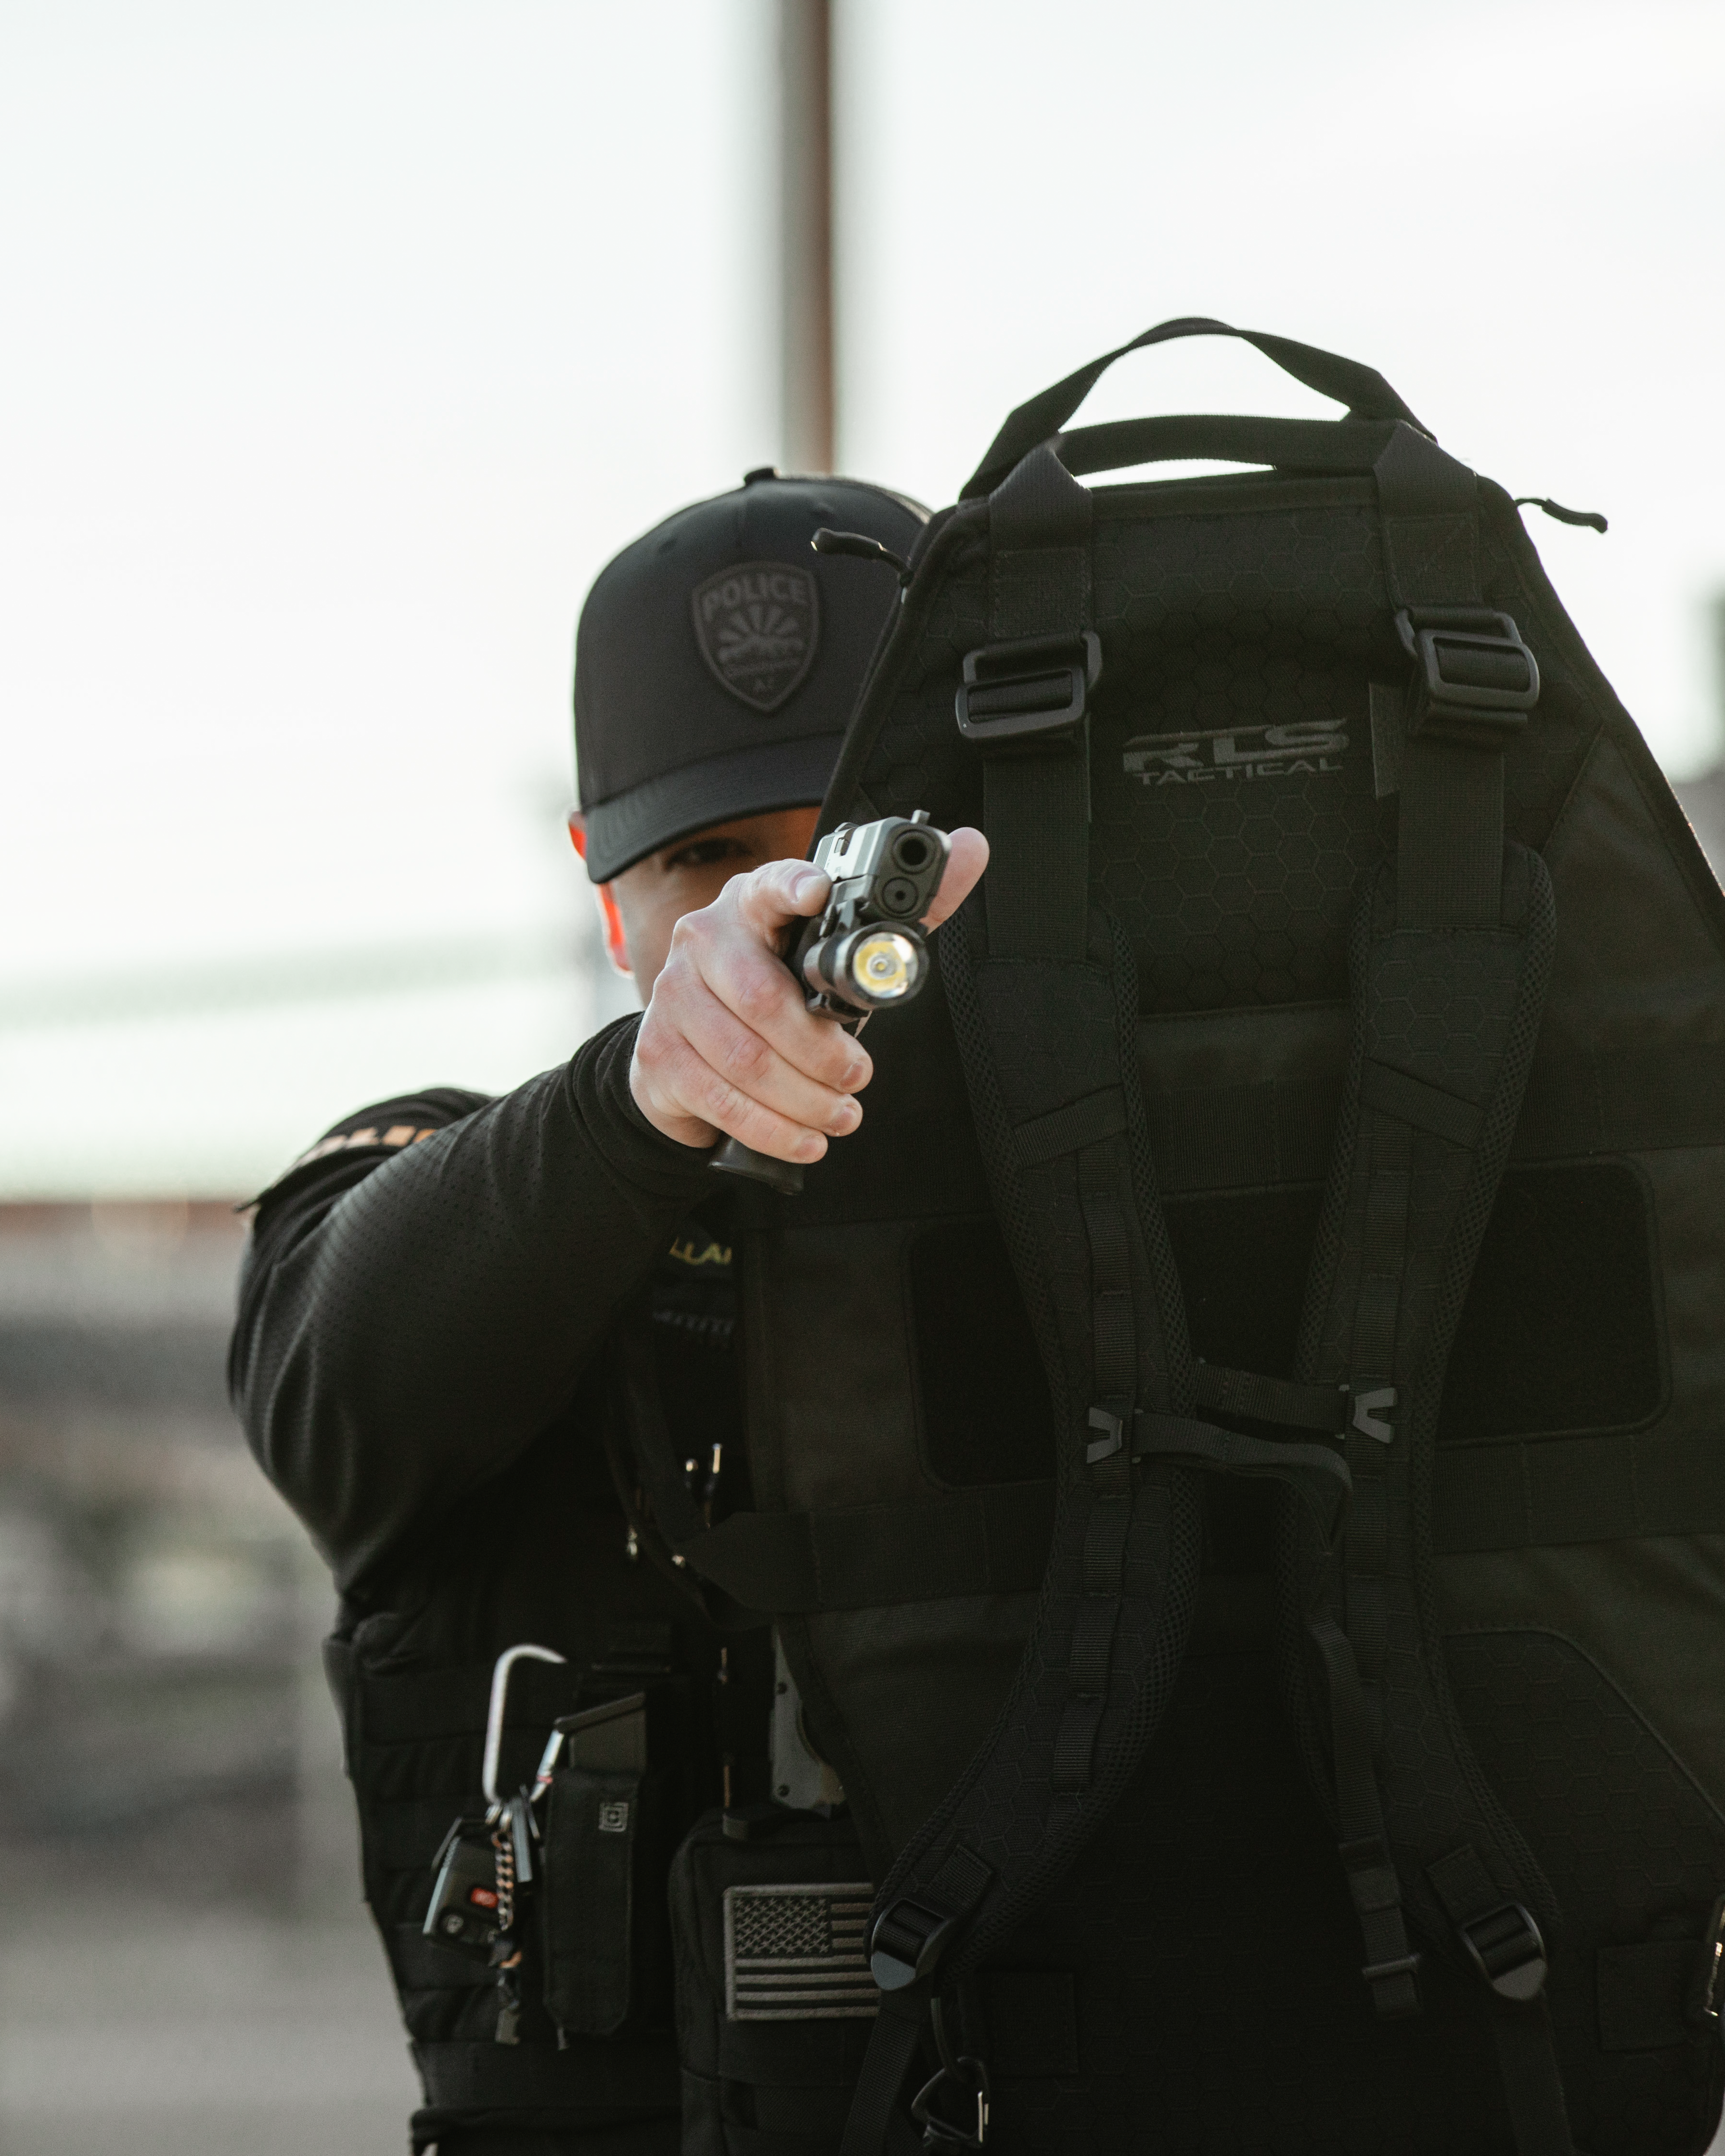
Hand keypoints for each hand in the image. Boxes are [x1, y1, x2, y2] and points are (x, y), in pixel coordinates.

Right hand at [630, 827, 988, 1162]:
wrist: (687, 1055)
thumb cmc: (775, 998)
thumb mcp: (836, 957)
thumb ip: (907, 912)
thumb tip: (974, 847)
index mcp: (750, 905)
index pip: (771, 885)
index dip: (792, 886)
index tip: (817, 892)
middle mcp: (701, 940)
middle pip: (764, 1000)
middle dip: (822, 1053)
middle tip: (858, 1078)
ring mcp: (672, 999)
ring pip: (745, 1059)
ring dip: (805, 1100)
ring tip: (840, 1114)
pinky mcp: (658, 1057)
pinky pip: (721, 1099)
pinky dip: (772, 1129)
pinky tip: (805, 1139)